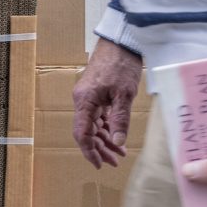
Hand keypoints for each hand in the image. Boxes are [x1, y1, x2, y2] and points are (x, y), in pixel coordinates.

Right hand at [73, 39, 141, 168]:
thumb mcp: (124, 95)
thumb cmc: (121, 65)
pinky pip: (98, 116)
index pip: (82, 133)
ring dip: (105, 139)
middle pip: (87, 131)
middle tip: (114, 162)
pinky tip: (117, 135)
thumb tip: (118, 142)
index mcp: (84, 101)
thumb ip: (120, 119)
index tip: (99, 164)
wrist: (120, 41)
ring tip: (119, 153)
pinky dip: (108, 127)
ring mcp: (88, 96)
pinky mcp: (96, 93)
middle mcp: (82, 100)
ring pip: (93, 125)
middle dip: (99, 148)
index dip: (89, 151)